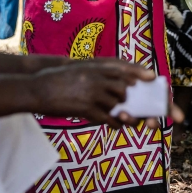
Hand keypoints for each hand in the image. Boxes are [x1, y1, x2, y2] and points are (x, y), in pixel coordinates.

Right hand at [32, 59, 157, 126]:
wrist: (38, 88)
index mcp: (96, 67)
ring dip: (124, 113)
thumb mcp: (80, 69)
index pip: (124, 68)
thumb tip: (118, 79)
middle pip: (125, 89)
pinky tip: (116, 125)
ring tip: (128, 117)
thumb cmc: (60, 79)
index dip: (140, 72)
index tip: (153, 77)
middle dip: (136, 99)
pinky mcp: (86, 108)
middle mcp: (96, 78)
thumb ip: (98, 71)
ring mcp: (91, 93)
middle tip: (143, 106)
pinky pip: (107, 118)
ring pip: (117, 105)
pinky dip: (115, 123)